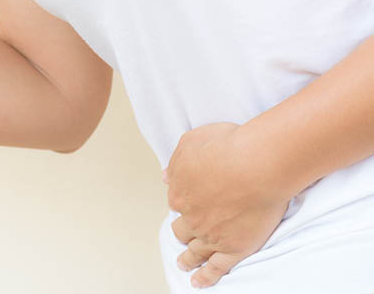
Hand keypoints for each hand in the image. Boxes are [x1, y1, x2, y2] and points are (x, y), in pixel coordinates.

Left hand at [162, 122, 289, 288]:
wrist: (257, 164)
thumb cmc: (229, 147)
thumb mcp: (191, 142)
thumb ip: (176, 162)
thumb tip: (165, 176)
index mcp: (179, 191)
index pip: (176, 201)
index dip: (184, 201)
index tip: (190, 201)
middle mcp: (191, 216)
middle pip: (181, 228)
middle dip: (182, 231)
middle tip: (183, 235)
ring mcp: (211, 235)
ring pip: (194, 251)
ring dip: (187, 258)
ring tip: (184, 264)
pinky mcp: (233, 248)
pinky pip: (215, 268)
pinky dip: (205, 277)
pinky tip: (198, 282)